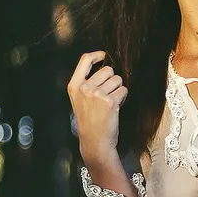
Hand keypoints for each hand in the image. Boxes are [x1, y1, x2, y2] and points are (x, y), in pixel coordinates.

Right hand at [68, 50, 124, 164]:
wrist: (94, 141)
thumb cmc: (89, 121)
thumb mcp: (79, 100)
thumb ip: (87, 82)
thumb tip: (104, 66)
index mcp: (74, 86)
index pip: (85, 60)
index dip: (97, 55)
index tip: (104, 56)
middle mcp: (84, 88)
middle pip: (107, 70)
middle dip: (112, 80)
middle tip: (107, 95)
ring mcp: (97, 94)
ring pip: (117, 79)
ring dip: (118, 89)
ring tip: (110, 103)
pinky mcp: (110, 102)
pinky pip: (123, 90)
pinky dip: (123, 98)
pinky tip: (115, 108)